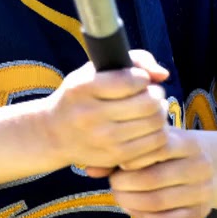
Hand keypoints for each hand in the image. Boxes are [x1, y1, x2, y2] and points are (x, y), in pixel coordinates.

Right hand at [41, 50, 169, 170]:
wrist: (54, 134)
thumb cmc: (79, 97)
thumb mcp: (93, 71)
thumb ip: (131, 60)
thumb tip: (163, 74)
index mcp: (83, 88)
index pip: (130, 80)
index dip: (143, 77)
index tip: (139, 79)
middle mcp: (90, 115)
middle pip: (148, 103)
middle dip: (157, 94)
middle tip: (152, 94)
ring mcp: (103, 139)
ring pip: (155, 124)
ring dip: (160, 113)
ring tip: (151, 110)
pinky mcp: (114, 157)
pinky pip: (155, 145)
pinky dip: (158, 133)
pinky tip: (148, 128)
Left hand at [106, 129, 214, 217]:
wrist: (212, 164)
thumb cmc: (171, 150)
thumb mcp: (154, 139)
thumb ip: (124, 149)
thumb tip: (91, 170)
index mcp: (189, 143)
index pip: (156, 148)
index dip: (132, 157)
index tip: (119, 162)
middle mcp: (200, 166)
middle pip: (153, 178)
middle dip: (125, 184)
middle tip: (113, 183)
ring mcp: (203, 191)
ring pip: (158, 202)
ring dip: (131, 202)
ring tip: (119, 195)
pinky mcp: (201, 211)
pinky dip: (143, 217)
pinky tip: (133, 208)